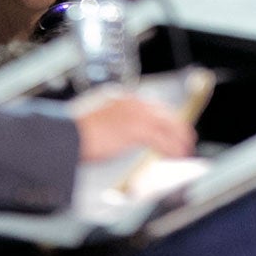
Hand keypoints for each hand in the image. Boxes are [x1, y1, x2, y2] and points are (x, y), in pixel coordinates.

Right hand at [71, 88, 196, 161]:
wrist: (68, 135)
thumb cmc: (77, 133)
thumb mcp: (101, 121)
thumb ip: (118, 123)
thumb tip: (128, 135)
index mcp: (125, 99)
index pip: (155, 107)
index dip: (168, 119)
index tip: (175, 127)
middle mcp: (134, 103)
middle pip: (166, 114)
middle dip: (179, 128)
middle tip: (187, 139)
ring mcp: (136, 115)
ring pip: (167, 127)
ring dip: (178, 141)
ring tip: (184, 152)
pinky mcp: (136, 130)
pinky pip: (161, 140)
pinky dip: (171, 149)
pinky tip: (174, 156)